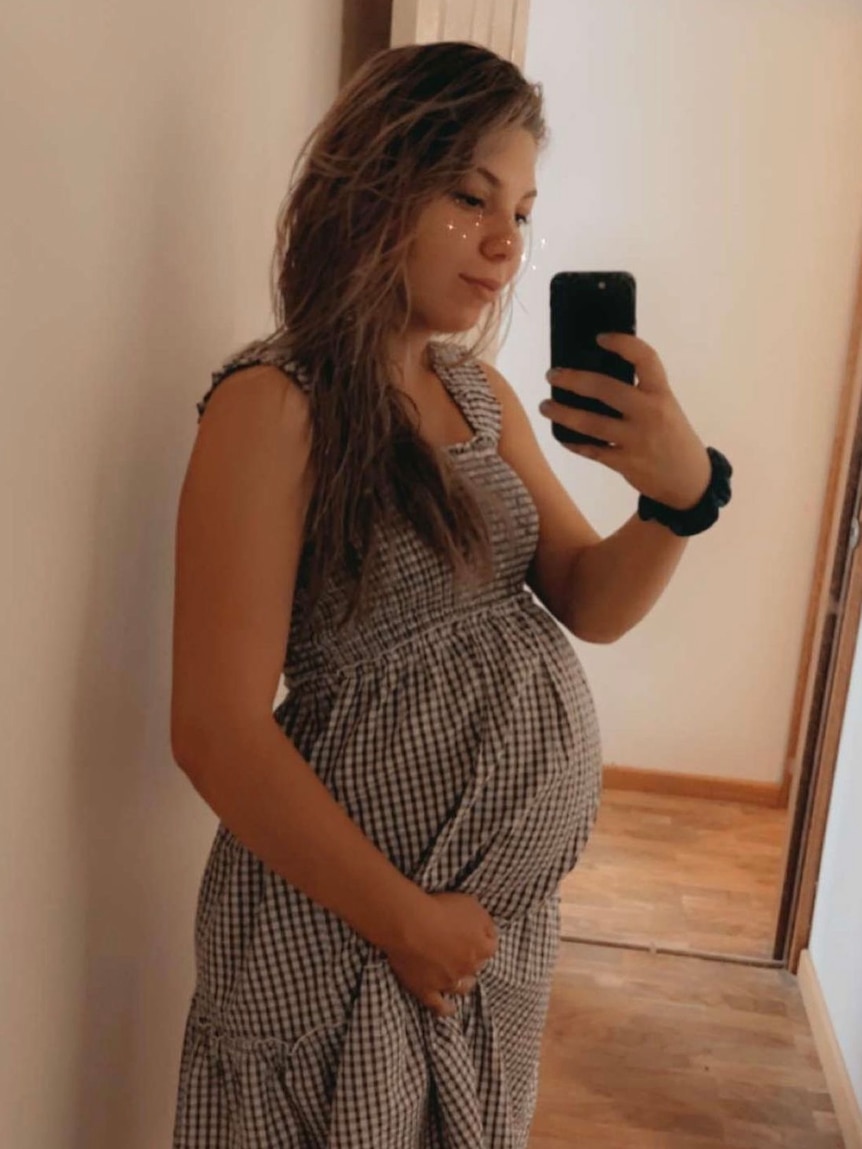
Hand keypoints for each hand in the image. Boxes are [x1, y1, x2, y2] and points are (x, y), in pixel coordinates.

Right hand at [383, 891, 497, 1017]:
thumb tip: (489, 931)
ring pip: (462, 987)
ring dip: (464, 982)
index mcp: (481, 947)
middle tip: (462, 949)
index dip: (484, 937)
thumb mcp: (472, 905)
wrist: (411, 923)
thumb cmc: (441, 909)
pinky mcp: (427, 990)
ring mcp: (448, 981)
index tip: (476, 932)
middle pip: (477, 966)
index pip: (491, 945)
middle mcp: (468, 968)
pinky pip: (439, 1005)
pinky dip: (446, 1009)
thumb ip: (484, 921)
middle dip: (472, 959)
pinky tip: (449, 1009)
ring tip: (461, 979)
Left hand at [539, 333, 711, 509]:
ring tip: (545, 406)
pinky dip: (573, 442)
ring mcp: (636, 440)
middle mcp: (649, 413)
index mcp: (661, 394)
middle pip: (605, 389)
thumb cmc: (672, 436)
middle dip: (573, 379)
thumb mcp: (666, 407)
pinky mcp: (625, 463)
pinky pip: (591, 450)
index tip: (600, 338)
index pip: (645, 358)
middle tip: (552, 375)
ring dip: (562, 413)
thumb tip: (597, 375)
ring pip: (590, 423)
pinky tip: (561, 435)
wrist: (689, 480)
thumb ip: (640, 392)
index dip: (622, 343)